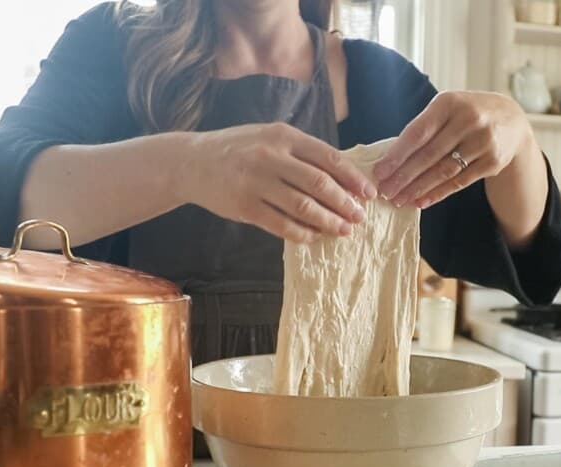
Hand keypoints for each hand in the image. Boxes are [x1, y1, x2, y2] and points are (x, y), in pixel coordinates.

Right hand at [179, 123, 376, 242]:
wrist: (191, 162)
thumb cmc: (239, 149)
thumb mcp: (269, 137)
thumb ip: (301, 152)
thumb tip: (343, 178)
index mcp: (283, 135)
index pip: (328, 158)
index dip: (353, 178)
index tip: (369, 194)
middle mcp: (270, 156)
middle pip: (320, 184)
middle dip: (345, 203)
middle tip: (359, 217)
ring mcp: (255, 182)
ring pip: (303, 207)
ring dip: (328, 221)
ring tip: (343, 230)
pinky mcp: (244, 206)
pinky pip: (281, 225)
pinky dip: (302, 233)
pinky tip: (314, 237)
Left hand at [373, 91, 533, 208]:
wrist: (512, 120)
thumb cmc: (467, 114)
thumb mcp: (448, 109)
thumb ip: (424, 128)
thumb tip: (391, 160)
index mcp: (449, 103)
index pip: (418, 133)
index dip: (397, 155)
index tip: (379, 172)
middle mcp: (468, 120)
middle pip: (429, 155)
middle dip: (404, 176)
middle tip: (385, 192)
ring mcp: (483, 141)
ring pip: (443, 171)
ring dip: (418, 188)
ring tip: (400, 199)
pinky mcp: (493, 161)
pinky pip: (459, 182)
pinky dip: (438, 193)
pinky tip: (421, 201)